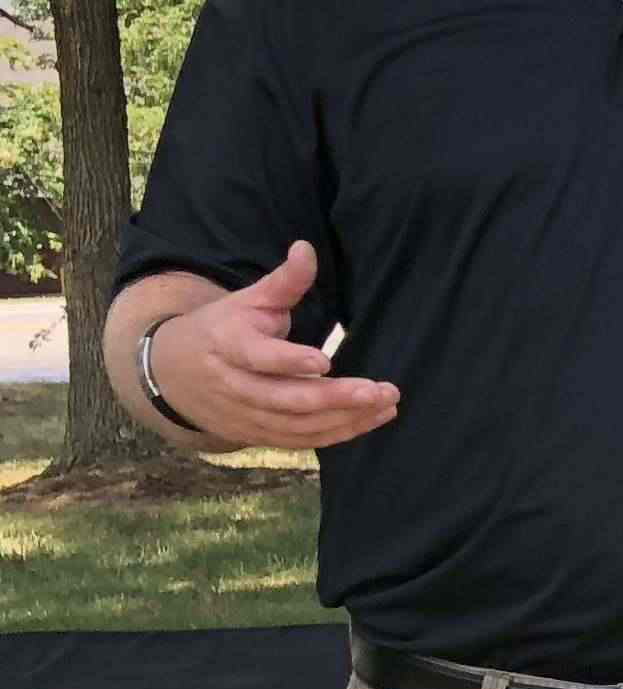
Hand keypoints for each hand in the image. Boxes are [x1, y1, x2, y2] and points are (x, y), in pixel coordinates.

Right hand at [148, 243, 399, 449]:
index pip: (258, 357)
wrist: (171, 371)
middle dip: (334, 398)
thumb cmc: (222, 328)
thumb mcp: (247, 300)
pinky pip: (299, 440)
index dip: (289, 361)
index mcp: (227, 345)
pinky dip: (336, 434)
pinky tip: (370, 420)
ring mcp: (243, 415)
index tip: (325, 360)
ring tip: (386, 404)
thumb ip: (283, 281)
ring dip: (344, 419)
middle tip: (378, 390)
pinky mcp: (255, 434)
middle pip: (285, 399)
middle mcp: (233, 385)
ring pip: (296, 425)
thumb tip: (306, 248)